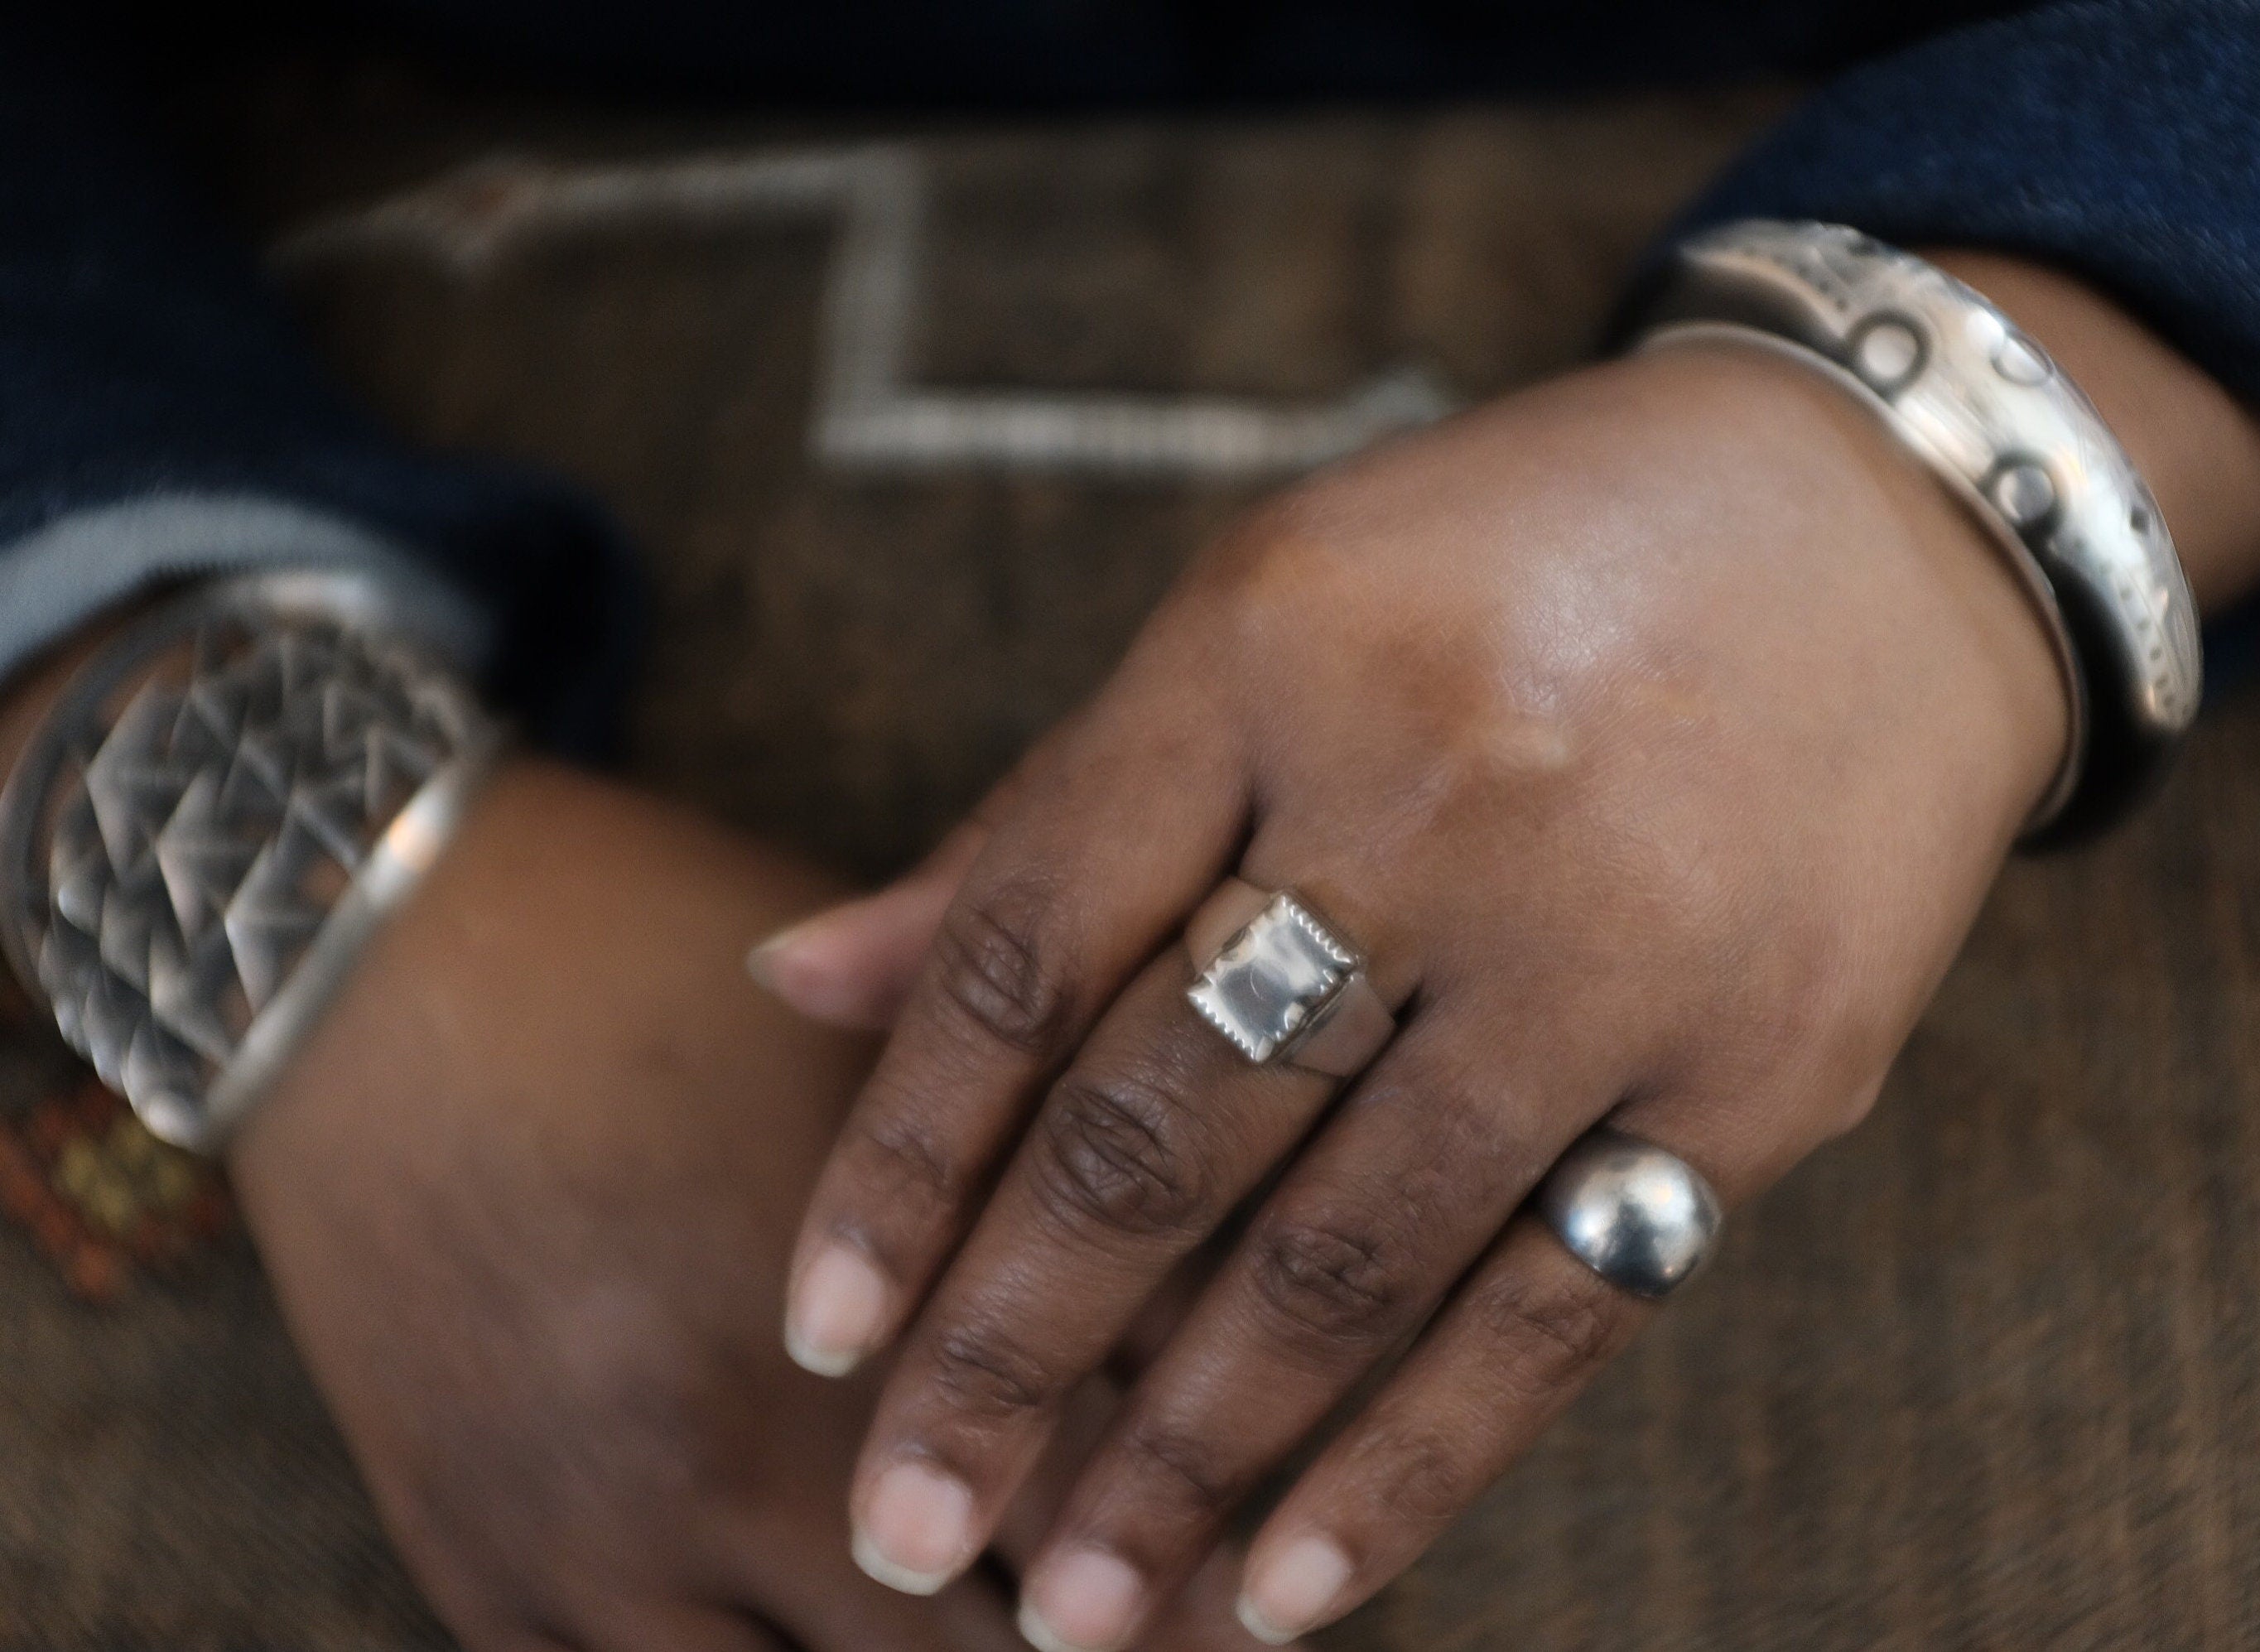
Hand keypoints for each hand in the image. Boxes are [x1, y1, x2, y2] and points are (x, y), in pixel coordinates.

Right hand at [225, 761, 1271, 1651]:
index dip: (1198, 1594)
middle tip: (1171, 1638)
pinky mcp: (482, 1580)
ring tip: (1024, 1641)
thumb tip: (1234, 1349)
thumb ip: (1057, 1221)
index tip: (1260, 1600)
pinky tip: (837, 1649)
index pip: (1081, 1525)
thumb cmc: (675, 987)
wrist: (378, 968)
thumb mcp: (887, 1080)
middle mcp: (726, 1474)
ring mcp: (590, 1552)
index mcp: (854, 1330)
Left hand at [757, 256, 2259, 1649]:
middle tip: (905, 1524)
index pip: (1025, 952)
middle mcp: (1431, 795)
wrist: (1882, 530)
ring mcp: (1611, 944)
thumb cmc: (1516, 564)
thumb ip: (1044, 820)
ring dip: (1186, 1460)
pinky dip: (1413, 1467)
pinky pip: (1558, 1309)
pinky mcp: (1764, 1070)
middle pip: (1159, 1129)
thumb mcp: (1261, 616)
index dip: (901, 1162)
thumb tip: (798, 985)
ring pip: (1342, 1253)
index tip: (819, 1335)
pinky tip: (1291, 1587)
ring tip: (1071, 1614)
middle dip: (1009, 1357)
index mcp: (1267, 652)